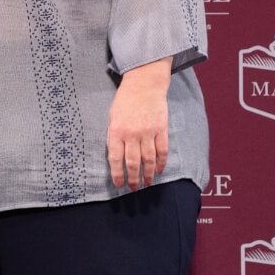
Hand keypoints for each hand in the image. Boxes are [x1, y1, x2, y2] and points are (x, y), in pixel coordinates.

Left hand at [107, 58, 171, 190]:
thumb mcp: (112, 117)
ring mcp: (148, 132)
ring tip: (147, 184)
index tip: (118, 184)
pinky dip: (161, 162)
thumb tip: (116, 155)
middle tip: (133, 189)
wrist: (144, 85)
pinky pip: (162, 150)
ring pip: (148, 159)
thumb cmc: (125, 101)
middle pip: (132, 162)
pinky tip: (159, 170)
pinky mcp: (161, 129)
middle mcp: (132, 134)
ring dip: (148, 174)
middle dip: (133, 178)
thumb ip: (114, 135)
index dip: (117, 173)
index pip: (115, 158)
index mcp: (116, 131)